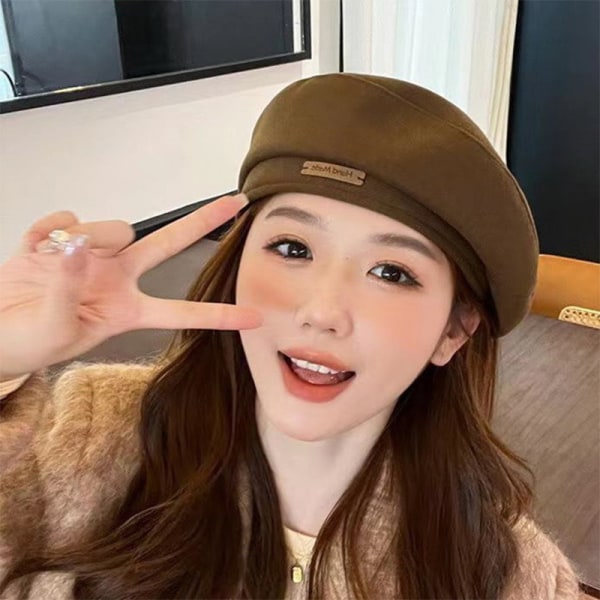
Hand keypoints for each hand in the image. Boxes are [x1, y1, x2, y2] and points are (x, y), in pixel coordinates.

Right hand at [0, 194, 261, 378]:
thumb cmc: (26, 344)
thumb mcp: (55, 330)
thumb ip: (68, 289)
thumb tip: (77, 246)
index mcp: (126, 310)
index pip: (180, 311)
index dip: (217, 315)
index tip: (254, 316)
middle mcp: (116, 279)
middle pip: (167, 244)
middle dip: (200, 223)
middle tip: (235, 203)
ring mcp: (89, 257)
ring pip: (111, 227)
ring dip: (89, 237)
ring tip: (55, 261)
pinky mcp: (58, 240)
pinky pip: (65, 218)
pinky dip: (50, 228)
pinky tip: (38, 246)